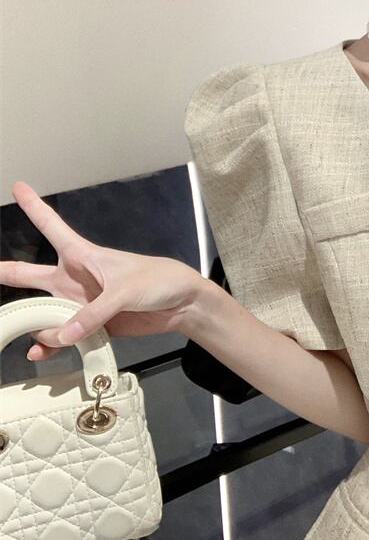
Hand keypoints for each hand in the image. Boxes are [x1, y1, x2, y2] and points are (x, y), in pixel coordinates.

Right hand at [2, 181, 204, 360]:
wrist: (181, 305)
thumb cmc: (157, 281)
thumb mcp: (125, 291)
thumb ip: (93, 313)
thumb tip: (61, 335)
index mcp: (84, 256)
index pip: (52, 227)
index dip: (34, 207)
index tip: (19, 186)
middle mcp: (76, 278)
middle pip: (33, 275)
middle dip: (8, 273)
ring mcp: (80, 303)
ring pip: (44, 312)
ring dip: (36, 324)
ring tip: (40, 338)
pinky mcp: (90, 326)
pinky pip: (62, 336)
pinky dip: (49, 345)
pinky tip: (39, 353)